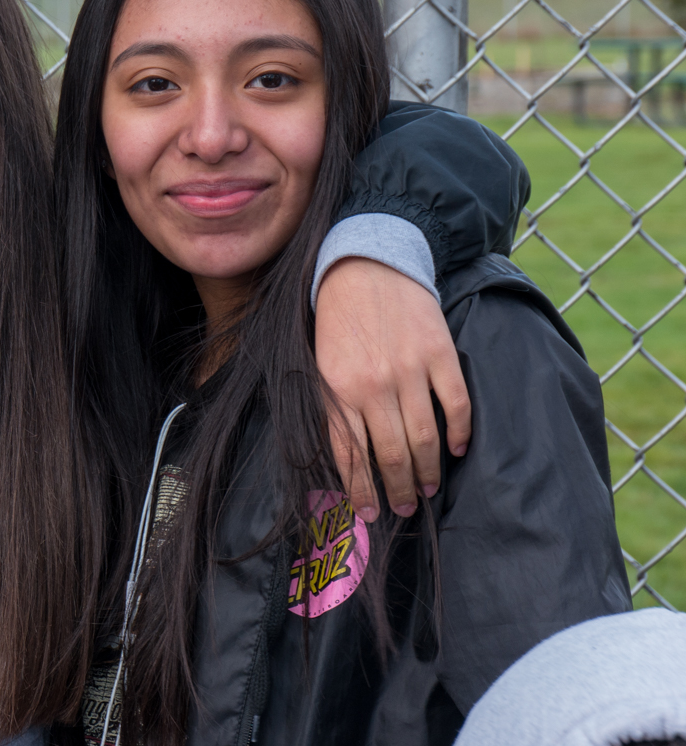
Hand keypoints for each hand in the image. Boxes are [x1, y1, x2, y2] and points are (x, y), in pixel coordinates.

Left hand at [314, 257, 471, 521]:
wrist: (366, 265)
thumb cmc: (337, 321)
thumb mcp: (319, 364)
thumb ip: (329, 408)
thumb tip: (342, 461)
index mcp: (336, 388)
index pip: (349, 454)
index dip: (361, 490)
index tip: (370, 514)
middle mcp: (372, 384)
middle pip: (390, 453)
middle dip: (398, 488)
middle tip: (404, 506)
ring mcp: (409, 369)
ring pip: (424, 436)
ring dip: (428, 470)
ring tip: (429, 489)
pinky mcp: (439, 354)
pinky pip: (456, 404)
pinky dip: (459, 432)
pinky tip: (457, 449)